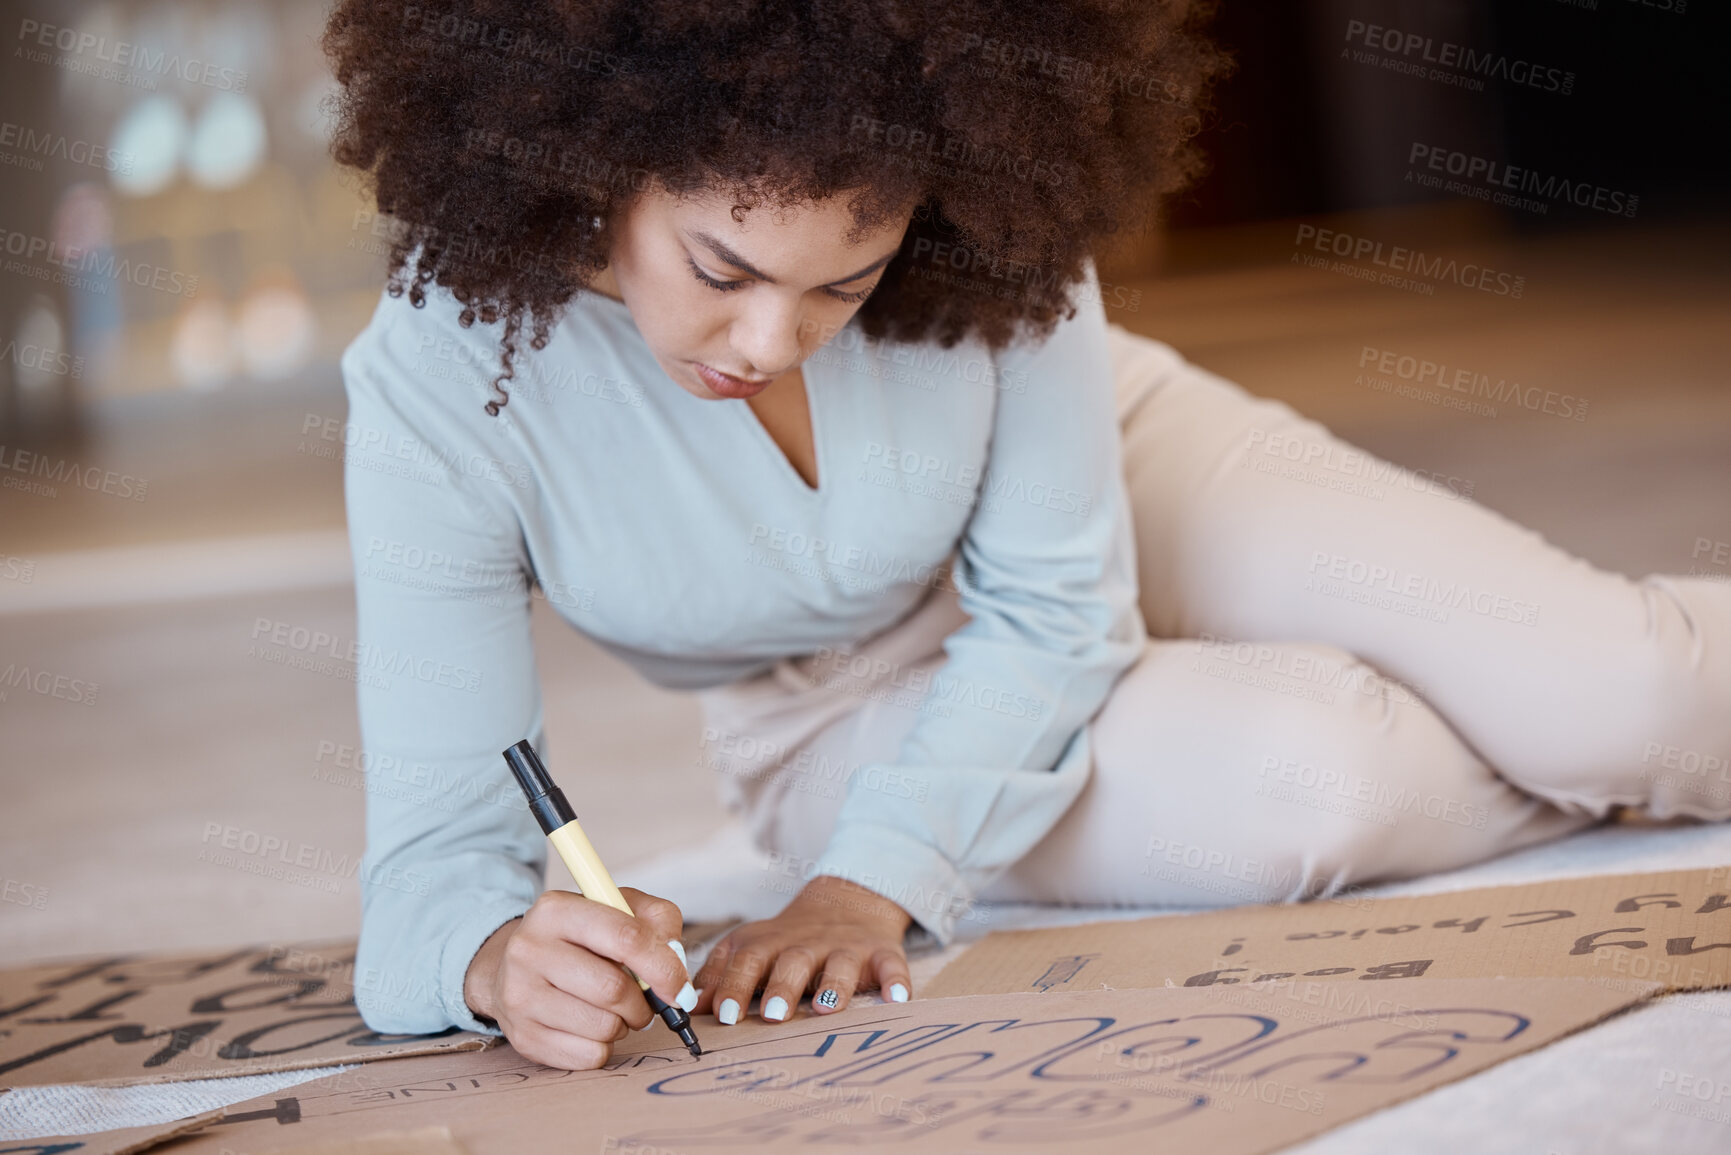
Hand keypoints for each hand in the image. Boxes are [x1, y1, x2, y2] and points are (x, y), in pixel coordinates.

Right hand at [463, 886, 696, 1069]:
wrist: (515, 967)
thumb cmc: (580, 938)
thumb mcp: (618, 909)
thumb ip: (658, 921)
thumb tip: (677, 963)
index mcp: (556, 909)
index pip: (626, 937)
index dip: (663, 968)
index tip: (680, 988)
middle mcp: (529, 949)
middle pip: (613, 989)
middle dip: (643, 1004)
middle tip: (644, 1002)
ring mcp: (519, 995)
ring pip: (602, 1027)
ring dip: (624, 1025)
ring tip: (612, 1010)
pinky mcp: (521, 1036)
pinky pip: (587, 1055)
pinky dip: (603, 1047)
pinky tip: (591, 1027)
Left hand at [693, 875, 912, 1024]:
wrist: (847, 902)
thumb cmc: (787, 941)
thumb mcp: (751, 947)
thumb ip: (720, 975)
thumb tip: (685, 1008)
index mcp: (769, 943)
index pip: (746, 960)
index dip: (735, 985)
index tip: (723, 1015)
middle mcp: (807, 944)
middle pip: (792, 961)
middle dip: (783, 987)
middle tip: (773, 1016)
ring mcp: (846, 948)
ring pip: (840, 964)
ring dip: (833, 986)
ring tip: (826, 1009)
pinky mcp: (882, 954)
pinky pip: (892, 966)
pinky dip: (895, 982)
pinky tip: (896, 1000)